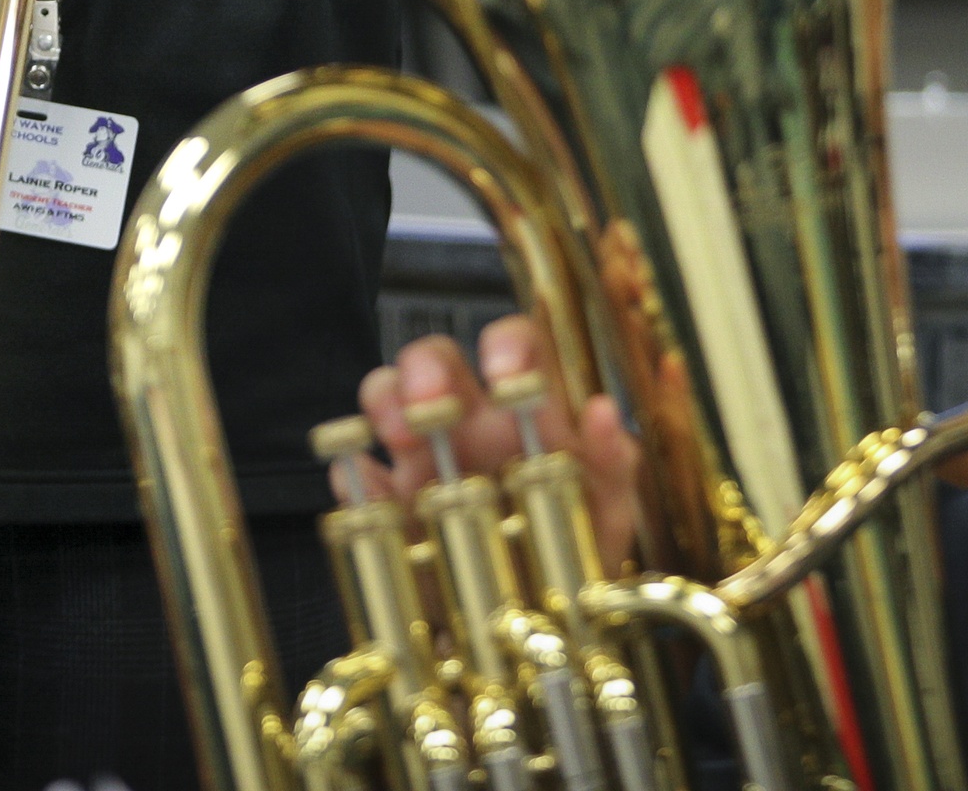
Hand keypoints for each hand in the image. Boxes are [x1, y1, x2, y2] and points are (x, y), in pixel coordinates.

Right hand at [349, 312, 642, 566]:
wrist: (538, 622)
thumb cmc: (577, 548)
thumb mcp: (608, 510)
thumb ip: (611, 461)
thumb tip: (604, 411)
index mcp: (528, 410)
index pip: (516, 345)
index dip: (506, 345)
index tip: (502, 368)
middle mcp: (471, 421)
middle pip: (436, 358)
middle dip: (426, 367)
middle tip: (427, 403)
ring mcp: (424, 457)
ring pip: (386, 397)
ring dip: (385, 403)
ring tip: (398, 436)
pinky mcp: (388, 504)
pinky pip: (357, 476)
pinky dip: (357, 477)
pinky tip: (371, 491)